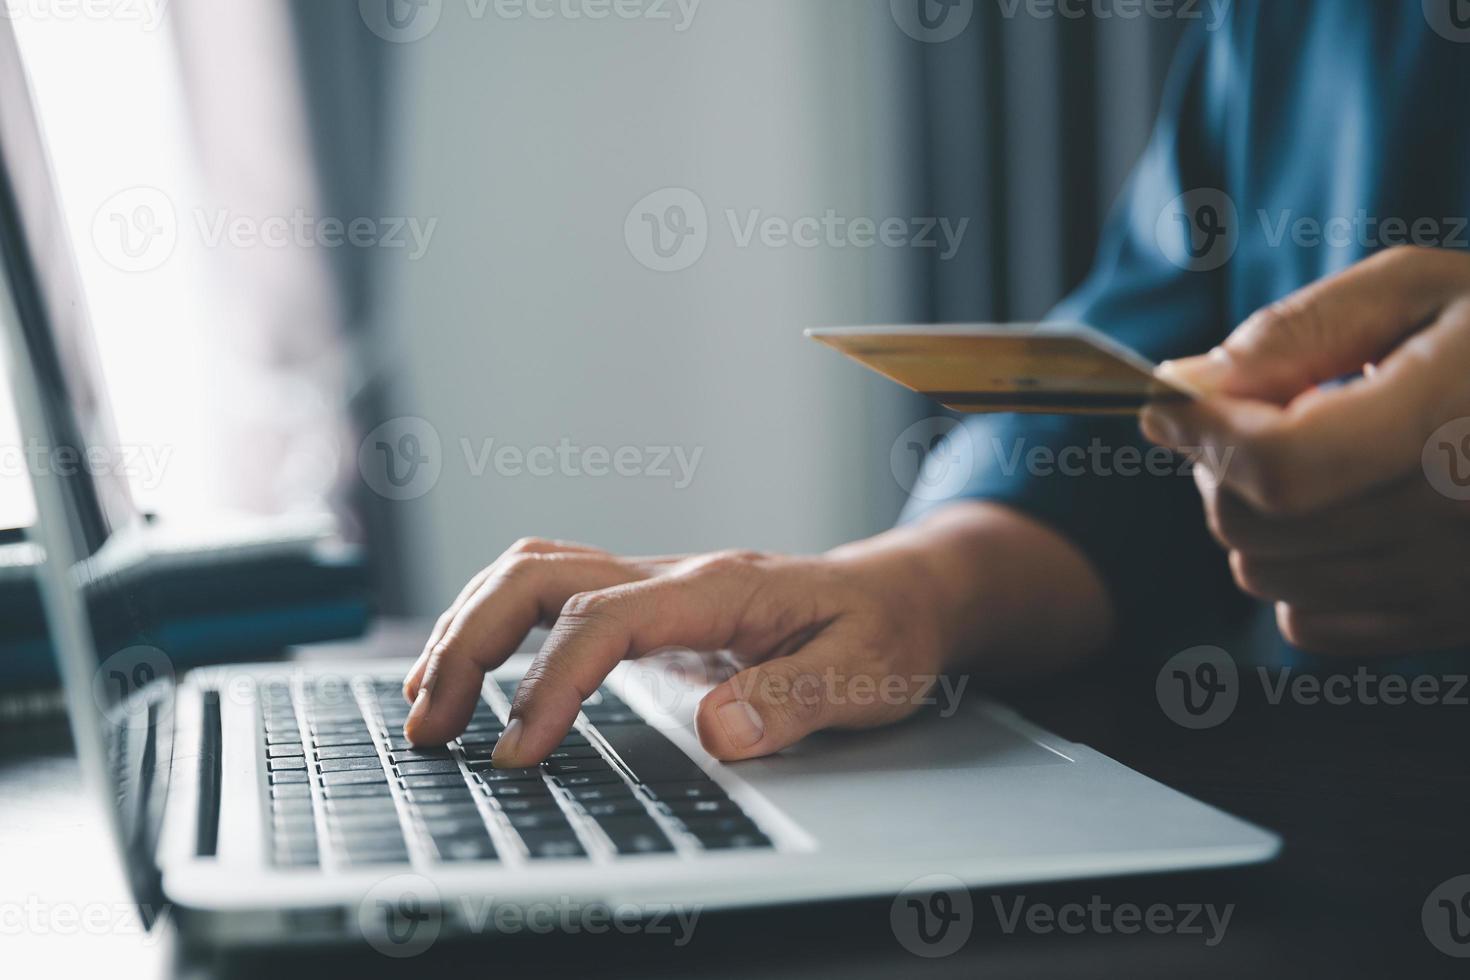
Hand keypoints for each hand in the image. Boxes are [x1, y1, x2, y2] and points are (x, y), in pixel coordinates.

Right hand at [400, 504, 1110, 764]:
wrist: (898, 593)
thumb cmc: (884, 632)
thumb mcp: (866, 674)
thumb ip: (796, 702)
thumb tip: (721, 734)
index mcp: (717, 588)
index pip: (603, 619)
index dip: (551, 683)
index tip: (519, 753)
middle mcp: (672, 574)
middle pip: (539, 574)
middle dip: (471, 644)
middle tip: (432, 728)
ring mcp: (653, 582)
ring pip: (531, 570)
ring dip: (468, 627)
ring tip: (425, 702)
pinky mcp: (645, 602)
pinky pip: (549, 591)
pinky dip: (494, 624)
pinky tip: (471, 670)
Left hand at [1142, 246, 1469, 654]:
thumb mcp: (1421, 290)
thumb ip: (1297, 332)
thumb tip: (1185, 384)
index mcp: (1455, 424)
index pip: (1279, 464)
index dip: (1206, 432)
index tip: (1176, 401)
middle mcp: (1460, 519)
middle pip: (1250, 524)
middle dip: (1220, 465)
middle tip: (1257, 416)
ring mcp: (1458, 586)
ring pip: (1262, 576)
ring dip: (1255, 518)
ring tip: (1312, 458)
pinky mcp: (1450, 624)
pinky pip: (1305, 622)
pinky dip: (1296, 573)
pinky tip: (1344, 515)